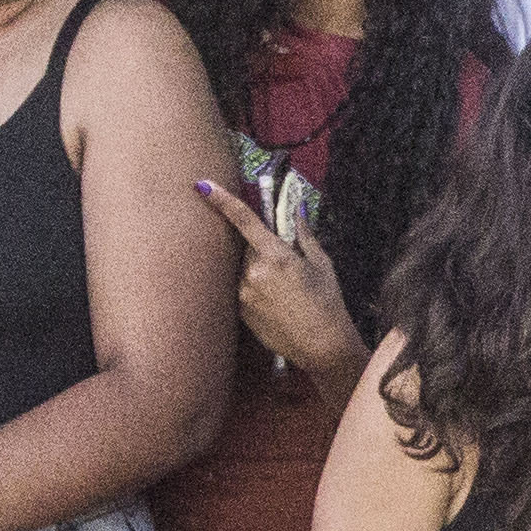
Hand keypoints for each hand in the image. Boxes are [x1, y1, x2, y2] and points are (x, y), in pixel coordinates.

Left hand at [194, 175, 361, 375]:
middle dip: (262, 247)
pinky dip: (256, 288)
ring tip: (286, 291)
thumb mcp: (322, 264)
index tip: (203, 184)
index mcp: (276, 255)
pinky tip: (279, 304)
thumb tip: (296, 209)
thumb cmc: (327, 302)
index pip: (243, 219)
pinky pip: (243, 289)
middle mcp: (253, 272)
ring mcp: (243, 293)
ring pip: (245, 268)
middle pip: (246, 246)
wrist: (321, 346)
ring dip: (259, 269)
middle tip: (287, 266)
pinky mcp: (240, 311)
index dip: (221, 199)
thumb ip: (304, 234)